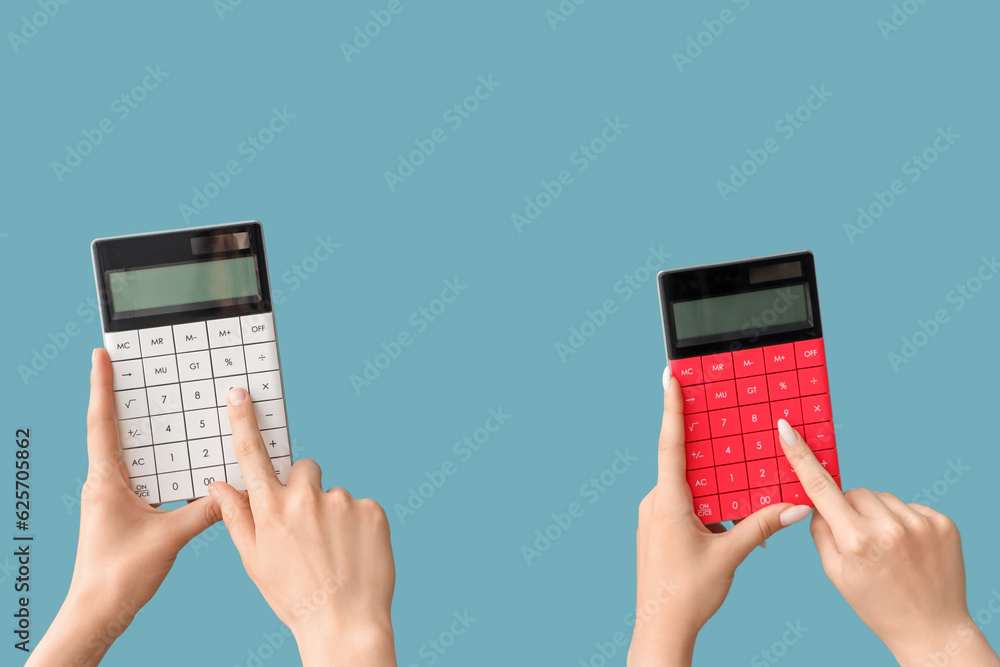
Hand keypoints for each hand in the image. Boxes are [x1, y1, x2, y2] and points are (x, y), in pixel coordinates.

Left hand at [28, 348, 220, 666]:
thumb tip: (237, 489)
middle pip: (114, 432)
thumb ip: (205, 511)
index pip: (102, 424)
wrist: (98, 612)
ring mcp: (110, 500)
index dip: (101, 387)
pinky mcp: (121, 514)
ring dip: (143, 432)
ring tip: (161, 408)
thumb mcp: (169, 537)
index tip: (101, 357)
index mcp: (105, 482)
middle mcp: (103, 485)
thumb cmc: (120, 576)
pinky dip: (156, 462)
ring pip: (128, 455)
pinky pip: (140, 477)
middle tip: (137, 371)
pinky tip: (177, 462)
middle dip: (123, 400)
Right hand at [209, 387, 396, 666]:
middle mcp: (306, 499)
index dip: (245, 423)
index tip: (240, 394)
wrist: (344, 623)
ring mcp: (343, 502)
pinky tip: (354, 553)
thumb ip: (238, 517)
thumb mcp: (254, 561)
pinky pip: (361, 507)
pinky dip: (358, 525)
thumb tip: (219, 485)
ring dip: (332, 514)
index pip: (253, 456)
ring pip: (334, 495)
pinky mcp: (372, 509)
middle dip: (303, 488)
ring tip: (334, 553)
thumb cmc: (294, 596)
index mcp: (271, 510)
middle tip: (307, 528)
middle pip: (304, 470)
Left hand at [628, 371, 812, 666]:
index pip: (671, 444)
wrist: (660, 629)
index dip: (672, 408)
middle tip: (726, 419)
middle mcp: (655, 502)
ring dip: (712, 483)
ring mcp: (653, 516)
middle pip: (685, 463)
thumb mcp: (729, 556)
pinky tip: (725, 516)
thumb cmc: (687, 594)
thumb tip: (796, 506)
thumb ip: (761, 526)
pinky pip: (682, 505)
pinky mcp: (657, 530)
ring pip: (686, 487)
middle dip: (709, 447)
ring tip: (739, 481)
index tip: (670, 377)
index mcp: (668, 501)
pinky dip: (704, 503)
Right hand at [777, 419, 999, 666]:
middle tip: (858, 540)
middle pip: (854, 492)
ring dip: (877, 514)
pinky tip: (909, 548)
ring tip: (888, 547)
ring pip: (882, 497)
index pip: (820, 488)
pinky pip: (909, 506)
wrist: (932, 629)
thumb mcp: (835, 573)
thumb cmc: (877, 604)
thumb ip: (821, 531)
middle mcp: (889, 528)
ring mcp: (920, 523)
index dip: (801, 457)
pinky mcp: (942, 523)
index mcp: (856, 541)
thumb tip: (818, 501)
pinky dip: (903, 521)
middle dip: (850, 509)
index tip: (787, 428)